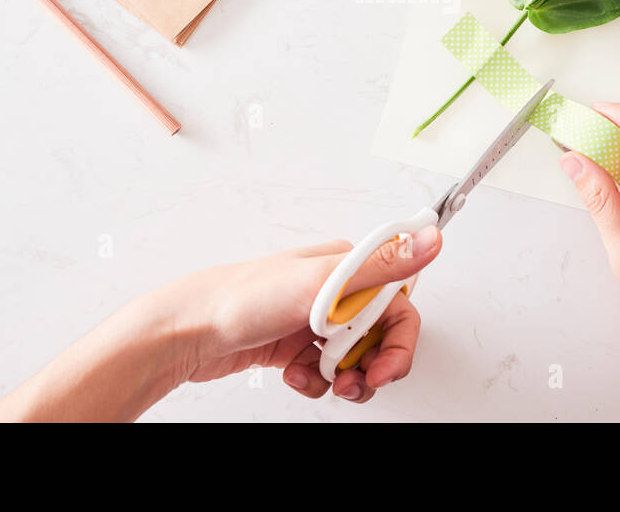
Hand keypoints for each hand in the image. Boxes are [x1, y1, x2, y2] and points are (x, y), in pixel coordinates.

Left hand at [175, 227, 441, 402]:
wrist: (189, 331)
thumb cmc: (244, 298)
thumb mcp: (321, 282)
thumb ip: (382, 265)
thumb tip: (430, 238)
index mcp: (347, 266)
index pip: (399, 303)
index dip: (399, 340)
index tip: (385, 367)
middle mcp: (334, 290)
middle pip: (380, 336)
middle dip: (371, 366)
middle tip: (352, 382)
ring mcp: (314, 319)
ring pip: (354, 358)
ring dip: (343, 378)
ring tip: (320, 380)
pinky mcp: (295, 344)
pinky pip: (324, 371)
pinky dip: (314, 381)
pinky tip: (294, 374)